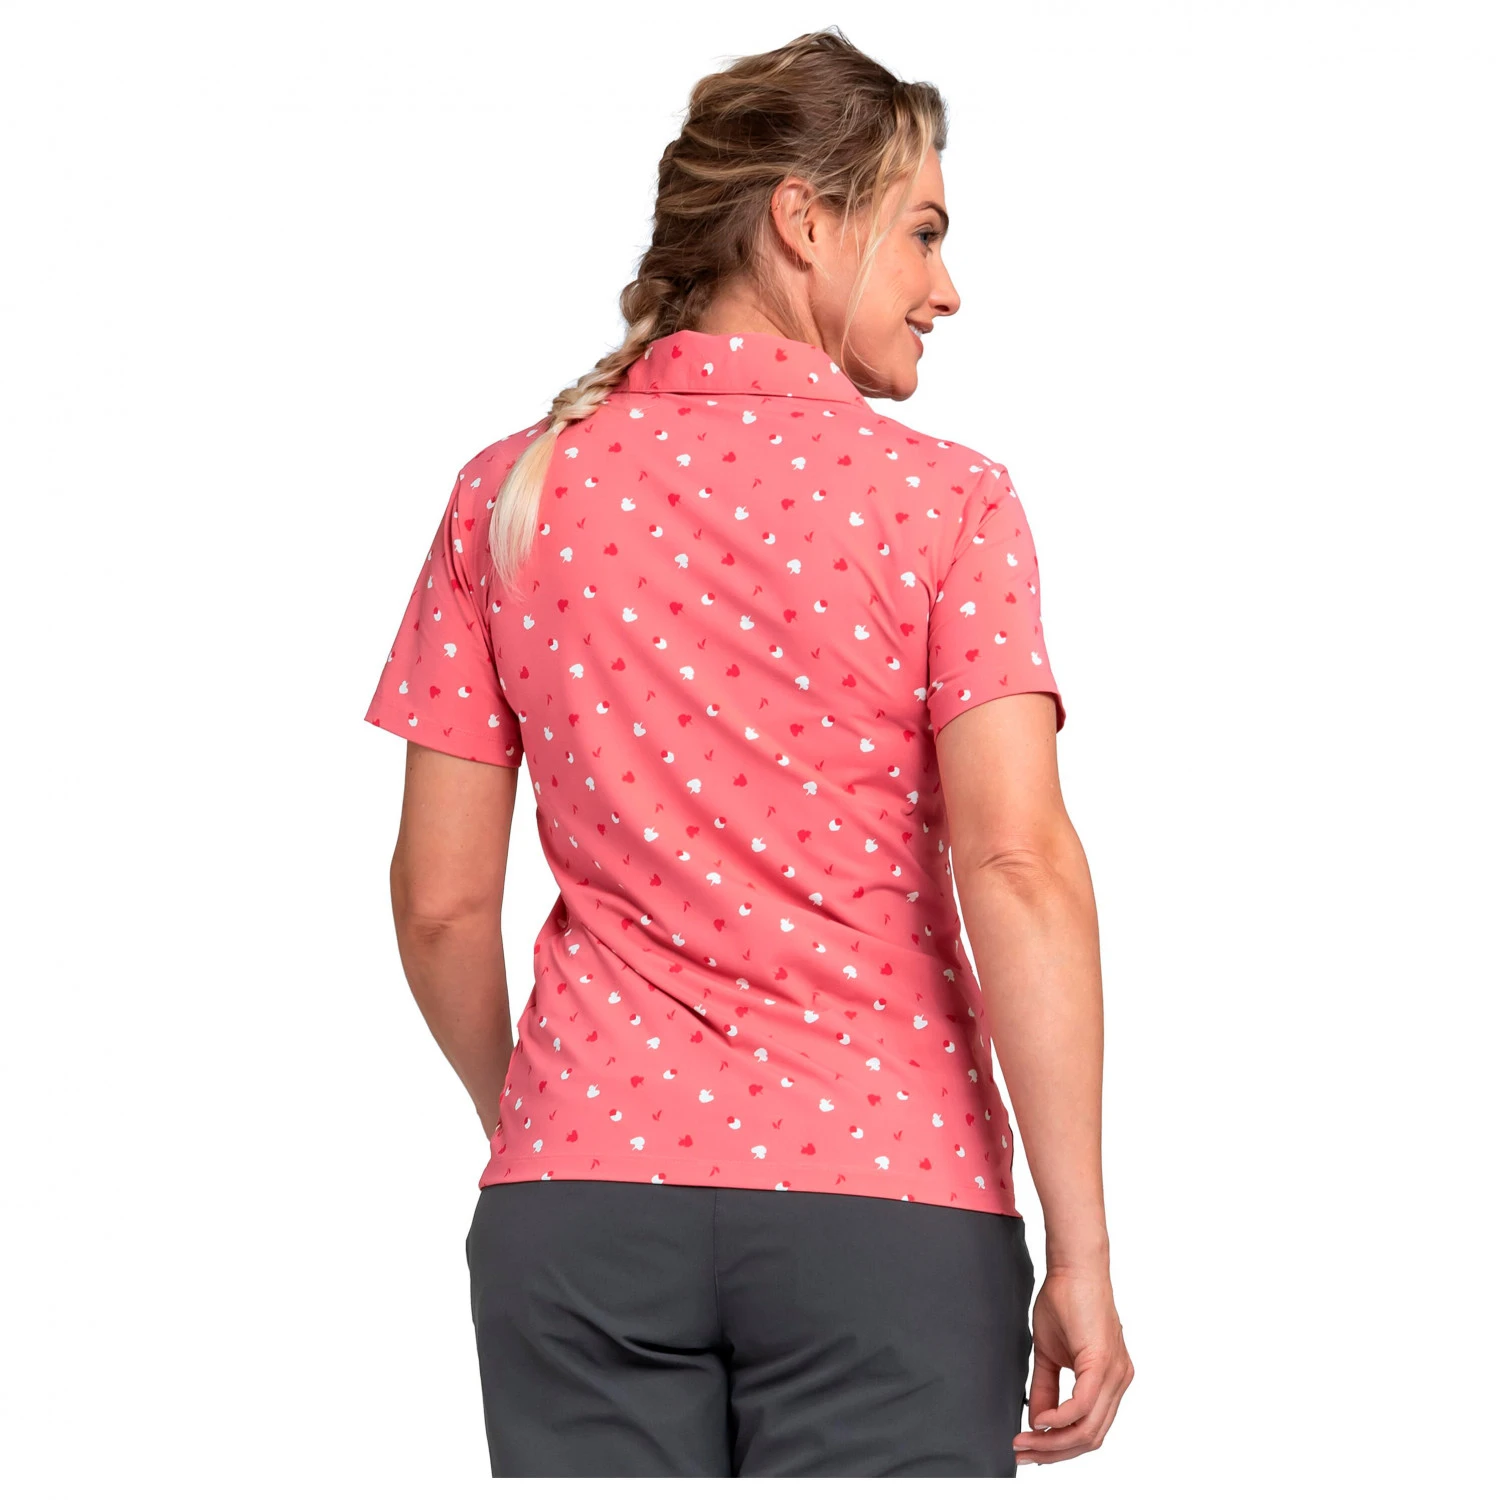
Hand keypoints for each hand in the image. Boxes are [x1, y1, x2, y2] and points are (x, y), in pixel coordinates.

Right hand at [1014, 1268, 1132, 1465]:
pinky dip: (1059, 1419)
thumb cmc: (1065, 1299)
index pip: (1090, 1430)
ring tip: (1025, 1441)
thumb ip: (1046, 1387)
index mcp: (1110, 1380)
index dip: (1059, 1447)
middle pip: (1090, 1438)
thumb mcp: (1050, 1353)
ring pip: (1088, 1429)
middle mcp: (1119, 1381)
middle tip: (1022, 1453)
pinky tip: (1039, 1420)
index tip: (1030, 1451)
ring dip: (1053, 1441)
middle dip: (1053, 1452)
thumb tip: (1037, 1419)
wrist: (1074, 1266)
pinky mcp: (1103, 1363)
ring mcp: (1115, 1374)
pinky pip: (1083, 1406)